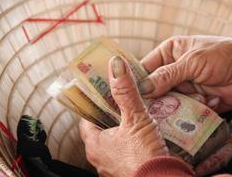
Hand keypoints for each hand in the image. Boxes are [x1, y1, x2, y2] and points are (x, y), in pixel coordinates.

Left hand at [79, 56, 168, 176]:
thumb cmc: (145, 157)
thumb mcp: (136, 119)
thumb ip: (126, 92)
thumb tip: (116, 65)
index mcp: (95, 144)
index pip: (86, 120)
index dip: (94, 106)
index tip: (103, 95)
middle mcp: (100, 158)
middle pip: (101, 130)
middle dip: (112, 117)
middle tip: (123, 103)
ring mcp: (113, 167)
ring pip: (115, 142)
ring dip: (123, 130)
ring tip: (136, 117)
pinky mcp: (127, 172)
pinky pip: (126, 153)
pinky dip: (133, 143)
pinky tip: (145, 136)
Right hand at [139, 35, 231, 112]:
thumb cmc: (223, 56)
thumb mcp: (193, 61)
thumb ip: (168, 75)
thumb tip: (143, 88)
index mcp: (169, 53)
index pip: (145, 68)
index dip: (139, 81)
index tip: (135, 94)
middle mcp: (173, 71)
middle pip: (154, 88)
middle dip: (162, 96)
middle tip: (169, 100)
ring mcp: (183, 87)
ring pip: (169, 101)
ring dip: (184, 101)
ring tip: (200, 95)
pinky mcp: (193, 101)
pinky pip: (184, 109)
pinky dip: (197, 105)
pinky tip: (211, 97)